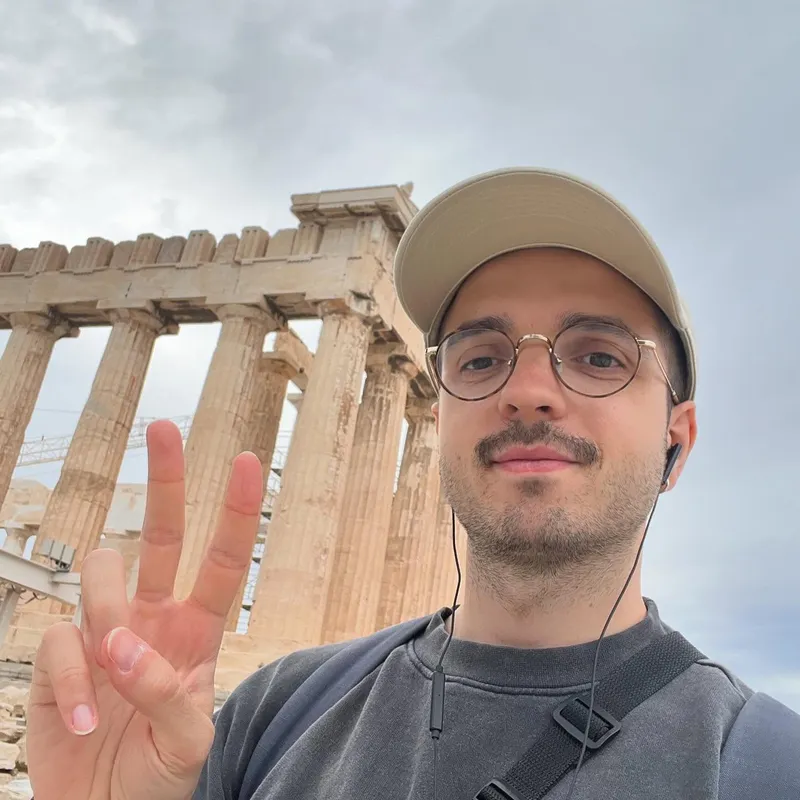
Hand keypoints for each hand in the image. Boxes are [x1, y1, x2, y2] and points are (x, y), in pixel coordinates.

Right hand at [27, 419, 262, 799]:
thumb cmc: (157, 777)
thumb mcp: (188, 743)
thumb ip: (167, 693)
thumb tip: (122, 642)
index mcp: (196, 631)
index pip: (221, 560)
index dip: (235, 511)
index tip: (243, 461)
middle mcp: (152, 618)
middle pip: (163, 534)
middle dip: (166, 480)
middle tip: (164, 427)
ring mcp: (104, 631)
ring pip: (102, 569)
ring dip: (108, 610)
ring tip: (115, 668)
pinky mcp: (61, 655)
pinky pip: (61, 639)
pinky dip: (73, 683)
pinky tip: (84, 722)